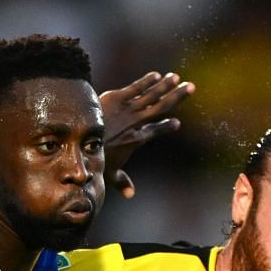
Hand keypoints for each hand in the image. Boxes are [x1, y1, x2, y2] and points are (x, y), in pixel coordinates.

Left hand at [98, 71, 193, 197]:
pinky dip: (146, 81)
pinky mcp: (117, 98)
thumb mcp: (111, 173)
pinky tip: (156, 75)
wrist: (80, 140)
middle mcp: (136, 124)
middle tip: (191, 87)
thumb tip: (130, 195)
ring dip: (165, 85)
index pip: (157, 131)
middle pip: (161, 107)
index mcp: (137, 140)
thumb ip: (122, 182)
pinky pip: (135, 88)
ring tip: (176, 77)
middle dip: (177, 97)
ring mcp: (127, 110)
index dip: (167, 126)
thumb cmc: (96, 157)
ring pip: (152, 95)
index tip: (176, 123)